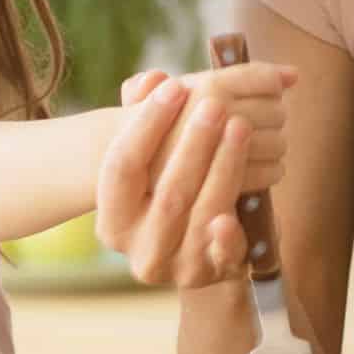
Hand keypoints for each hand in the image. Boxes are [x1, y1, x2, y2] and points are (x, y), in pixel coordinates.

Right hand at [96, 64, 293, 289]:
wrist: (196, 247)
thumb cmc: (168, 187)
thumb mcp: (152, 158)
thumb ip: (143, 114)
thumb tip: (152, 79)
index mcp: (112, 218)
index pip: (121, 166)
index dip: (147, 124)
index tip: (176, 86)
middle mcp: (138, 247)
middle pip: (166, 191)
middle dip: (194, 143)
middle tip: (216, 103)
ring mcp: (176, 266)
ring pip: (201, 211)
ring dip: (224, 166)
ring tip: (241, 126)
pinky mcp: (213, 274)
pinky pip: (223, 255)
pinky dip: (229, 233)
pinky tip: (238, 208)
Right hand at [124, 62, 292, 200]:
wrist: (127, 174)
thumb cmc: (157, 128)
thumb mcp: (170, 92)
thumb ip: (238, 74)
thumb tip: (293, 73)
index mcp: (205, 88)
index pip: (261, 79)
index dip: (273, 80)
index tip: (278, 86)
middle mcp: (213, 117)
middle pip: (274, 110)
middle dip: (273, 112)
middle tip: (265, 115)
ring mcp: (222, 154)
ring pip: (276, 142)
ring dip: (275, 141)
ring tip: (262, 140)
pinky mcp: (228, 187)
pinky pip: (271, 172)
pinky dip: (272, 168)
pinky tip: (263, 165)